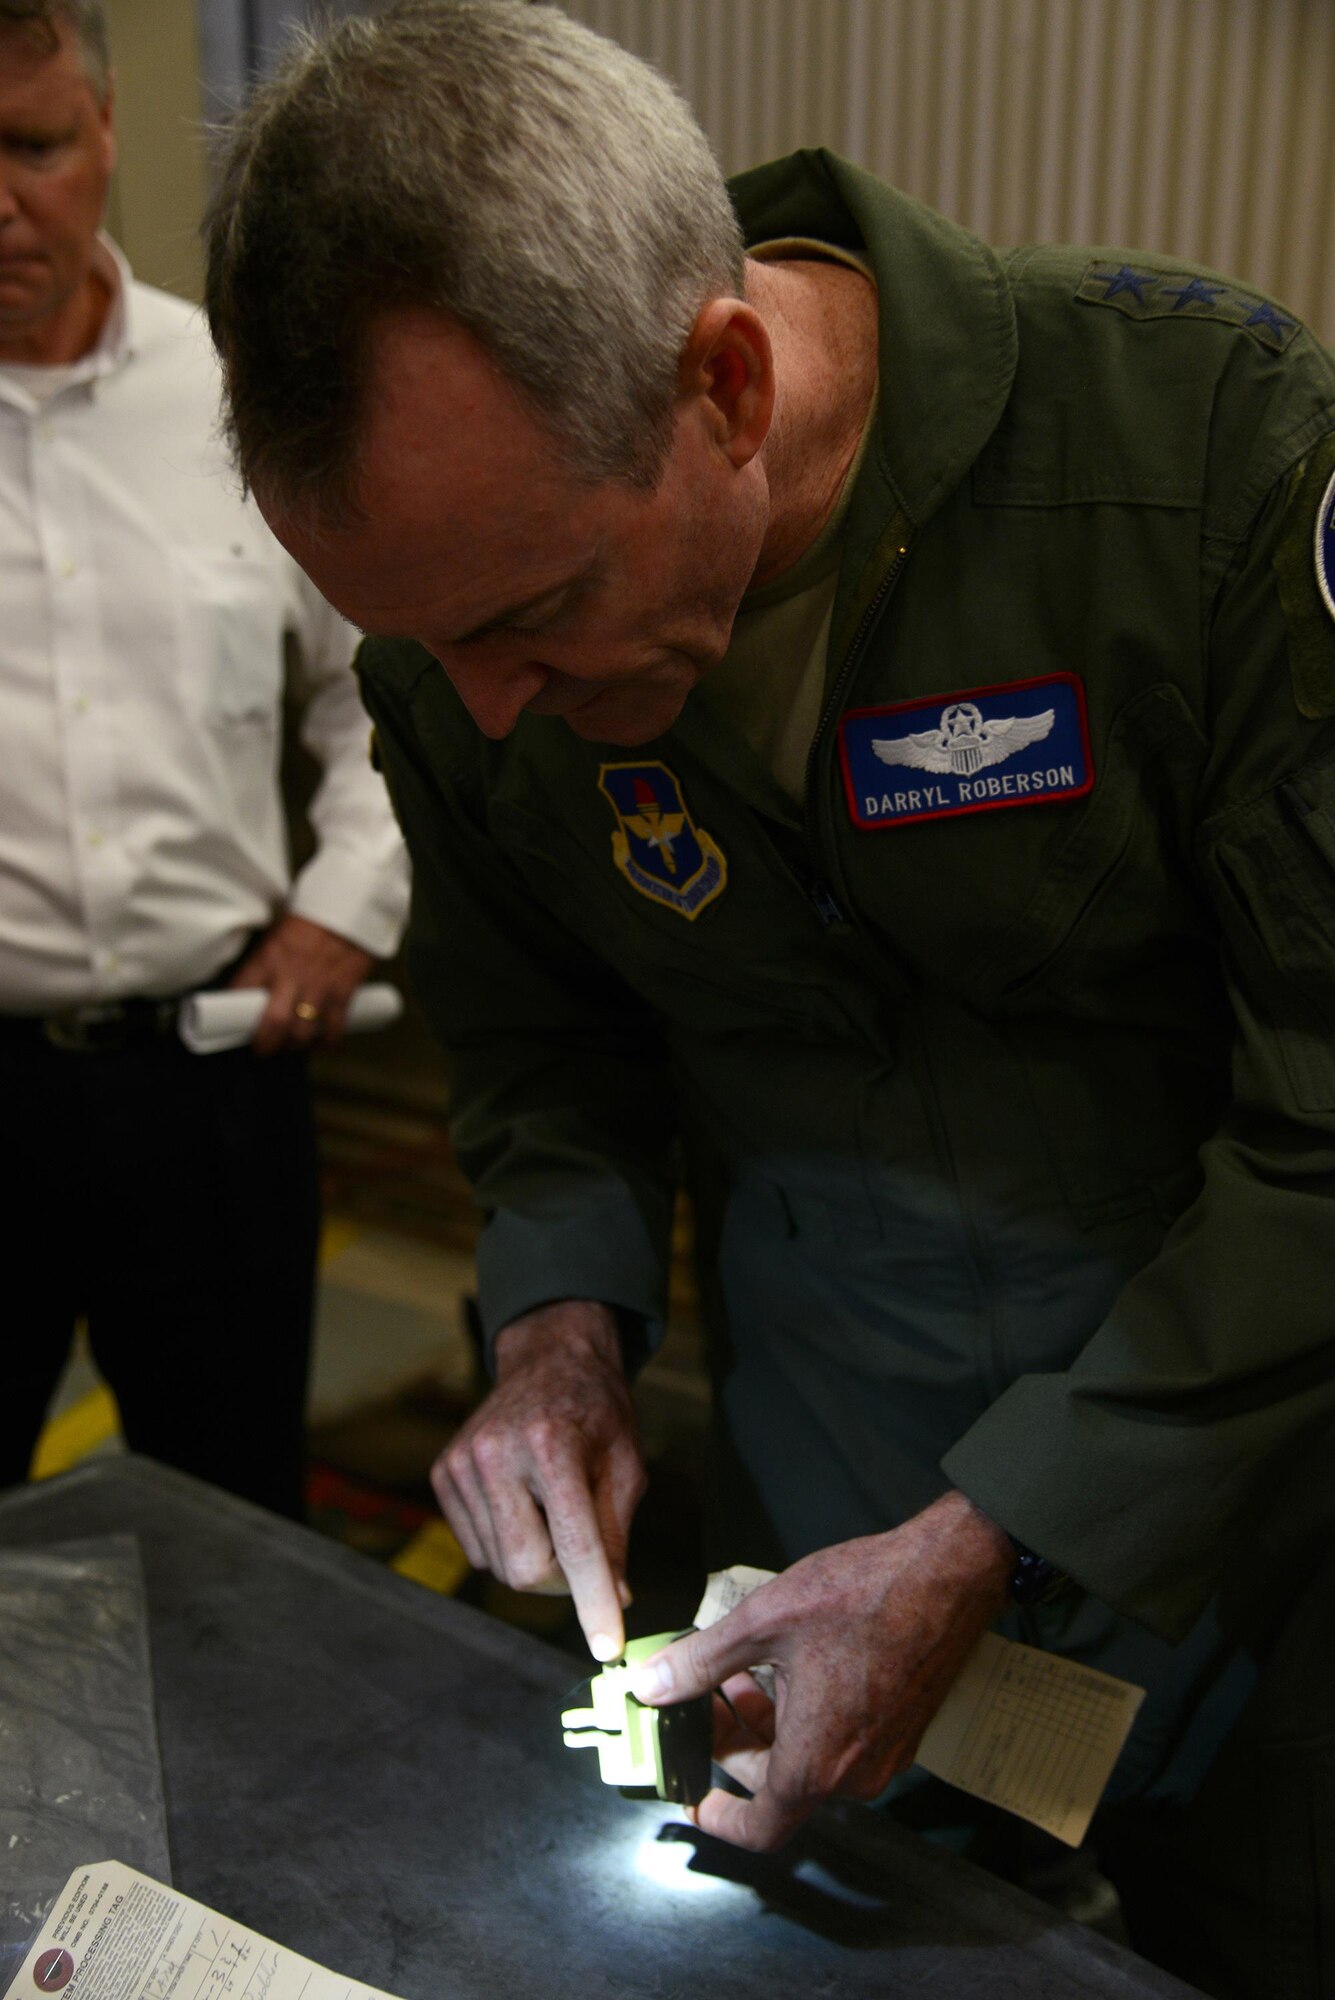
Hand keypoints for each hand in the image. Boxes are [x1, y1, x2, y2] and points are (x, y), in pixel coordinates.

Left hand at [229, 912, 373, 1052]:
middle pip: (273, 1024)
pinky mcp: (343, 989)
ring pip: (302, 1032)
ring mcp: (319, 984)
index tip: (234, 1027)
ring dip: (296, 1046)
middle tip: (263, 1051)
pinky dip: (328, 1042)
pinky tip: (323, 1043)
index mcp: (268, 957)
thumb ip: (267, 963)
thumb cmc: (311, 921)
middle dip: (265, 1046)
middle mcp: (291, 974)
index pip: (242, 993)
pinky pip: (334, 1027)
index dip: (234, 1016)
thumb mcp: (278, 935)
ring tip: (293, 1046)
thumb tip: (254, 992)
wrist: (349, 906)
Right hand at [432, 1300, 646, 1660]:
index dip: (593, 1603)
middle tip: (590, 1568)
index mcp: (552, 1446)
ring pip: (499, 1566)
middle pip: (526, 1569)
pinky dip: (507, 1547)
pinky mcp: (442, 1474)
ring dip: (536, 1564)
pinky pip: (476, 1549)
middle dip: (564, 1585)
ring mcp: (461, 1463)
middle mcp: (496, 1453)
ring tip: (556, 1517)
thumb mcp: (626, 1466)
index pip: (574, 1546)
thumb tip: (613, 1601)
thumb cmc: (597, 1413)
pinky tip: (525, 1508)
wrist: (549, 1360)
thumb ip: (617, 1536)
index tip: (608, 1648)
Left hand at [627, 1490, 1012, 1849]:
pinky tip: (782, 1665)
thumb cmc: (862, 1595)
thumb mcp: (761, 1623)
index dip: (717, 1817)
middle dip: (731, 1744)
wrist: (947, 1573)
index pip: (760, 1829)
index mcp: (818, 1762)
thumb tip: (649, 1685)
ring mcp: (883, 1754)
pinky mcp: (899, 1729)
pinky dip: (801, 1716)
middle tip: (701, 1698)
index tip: (690, 1792)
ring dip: (765, 1724)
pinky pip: (838, 1743)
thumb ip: (699, 1663)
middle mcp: (854, 1772)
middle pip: (776, 1785)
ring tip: (734, 1671)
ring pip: (807, 1760)